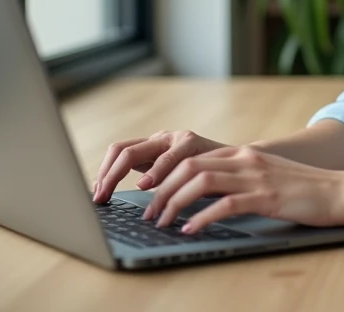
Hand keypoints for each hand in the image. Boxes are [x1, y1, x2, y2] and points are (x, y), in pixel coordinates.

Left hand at [93, 130, 230, 203]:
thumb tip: (107, 191)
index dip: (104, 173)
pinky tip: (171, 204)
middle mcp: (167, 138)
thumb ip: (149, 176)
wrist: (247, 164)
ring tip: (142, 205)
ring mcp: (186, 140)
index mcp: (155, 144)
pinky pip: (184, 165)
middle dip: (111, 177)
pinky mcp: (206, 148)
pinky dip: (173, 184)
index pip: (119, 151)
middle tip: (103, 199)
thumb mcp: (171, 174)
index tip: (96, 196)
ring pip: (158, 158)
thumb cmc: (204, 174)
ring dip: (148, 183)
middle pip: (128, 151)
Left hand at [142, 145, 343, 233]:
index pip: (192, 158)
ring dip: (174, 202)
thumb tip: (206, 195)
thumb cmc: (305, 189)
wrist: (341, 190)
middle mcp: (246, 159)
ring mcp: (256, 177)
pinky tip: (191, 230)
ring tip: (163, 223)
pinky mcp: (266, 197)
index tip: (150, 196)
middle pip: (188, 166)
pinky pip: (225, 204)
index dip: (165, 176)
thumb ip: (240, 178)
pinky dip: (202, 218)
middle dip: (162, 190)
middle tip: (150, 214)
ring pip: (200, 181)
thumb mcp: (267, 175)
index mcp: (243, 153)